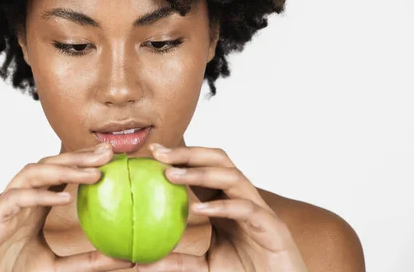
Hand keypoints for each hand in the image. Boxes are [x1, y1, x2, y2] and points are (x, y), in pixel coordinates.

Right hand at [0, 143, 133, 271]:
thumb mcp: (58, 268)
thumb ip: (87, 261)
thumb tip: (127, 257)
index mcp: (34, 208)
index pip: (60, 176)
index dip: (83, 163)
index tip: (111, 158)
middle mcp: (20, 202)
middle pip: (48, 167)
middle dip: (77, 157)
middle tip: (107, 153)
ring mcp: (4, 209)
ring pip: (31, 174)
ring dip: (62, 170)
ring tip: (92, 173)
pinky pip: (15, 199)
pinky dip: (40, 195)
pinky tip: (65, 198)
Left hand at [136, 144, 307, 271]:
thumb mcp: (204, 267)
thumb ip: (177, 261)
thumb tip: (141, 263)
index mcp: (226, 203)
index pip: (203, 170)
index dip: (180, 158)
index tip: (153, 153)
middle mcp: (242, 200)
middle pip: (219, 162)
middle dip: (188, 154)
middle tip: (160, 153)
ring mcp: (258, 211)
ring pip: (233, 177)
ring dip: (201, 173)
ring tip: (172, 175)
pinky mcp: (272, 228)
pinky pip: (247, 209)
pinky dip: (223, 206)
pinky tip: (199, 208)